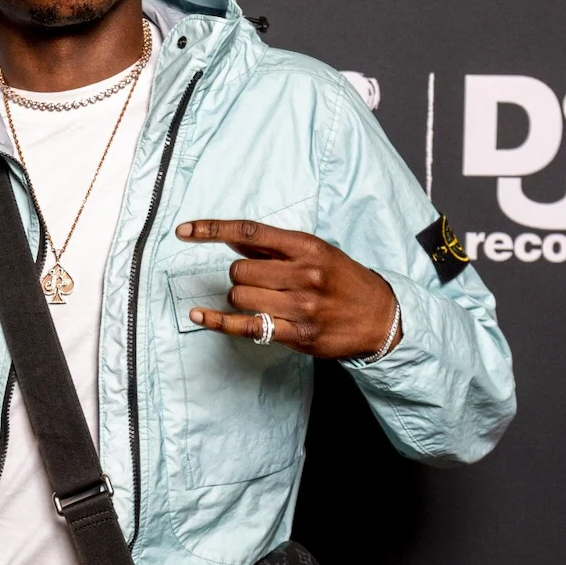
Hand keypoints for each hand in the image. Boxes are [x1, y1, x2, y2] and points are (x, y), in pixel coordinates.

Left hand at [175, 219, 399, 359]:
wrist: (382, 318)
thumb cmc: (343, 280)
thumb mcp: (316, 252)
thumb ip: (274, 248)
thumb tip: (230, 238)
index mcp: (307, 247)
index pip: (249, 233)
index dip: (211, 229)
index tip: (183, 231)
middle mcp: (304, 274)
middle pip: (238, 271)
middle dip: (239, 275)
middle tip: (260, 282)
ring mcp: (301, 307)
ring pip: (240, 297)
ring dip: (241, 299)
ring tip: (266, 301)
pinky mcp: (298, 335)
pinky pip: (246, 327)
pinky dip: (217, 321)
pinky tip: (199, 314)